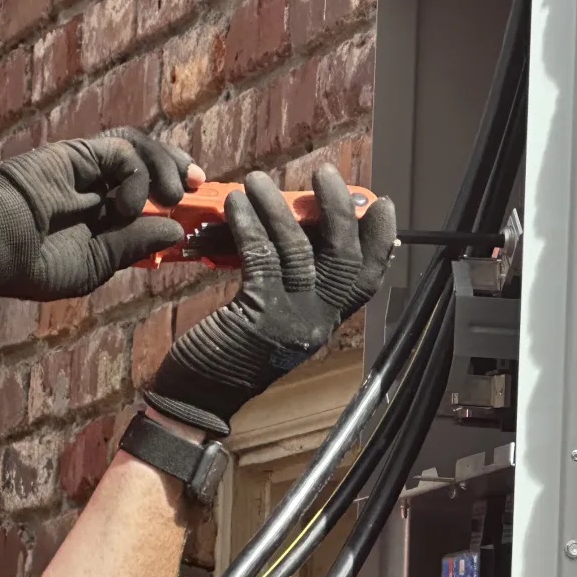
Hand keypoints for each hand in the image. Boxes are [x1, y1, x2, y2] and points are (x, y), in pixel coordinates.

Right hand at [0, 128, 196, 300]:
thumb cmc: (33, 264)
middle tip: (198, 187)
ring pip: (140, 150)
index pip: (148, 200)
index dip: (178, 200)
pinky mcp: (78, 153)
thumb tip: (176, 231)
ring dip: (166, 165)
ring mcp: (87, 169)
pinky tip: (126, 201)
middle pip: (150, 167)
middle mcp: (97, 190)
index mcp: (100, 220)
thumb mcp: (95, 263)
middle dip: (180, 172)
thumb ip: (134, 245)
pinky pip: (121, 149)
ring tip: (175, 193)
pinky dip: (135, 173)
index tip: (201, 211)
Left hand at [145, 165, 397, 436]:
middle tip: (324, 173)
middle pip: (345, 256)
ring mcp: (290, 319)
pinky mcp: (258, 315)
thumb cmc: (222, 358)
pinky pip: (262, 259)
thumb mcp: (266, 321)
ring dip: (279, 208)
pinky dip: (250, 227)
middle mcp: (316, 321)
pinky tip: (236, 204)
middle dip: (338, 209)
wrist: (195, 402)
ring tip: (259, 179)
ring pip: (300, 249)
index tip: (381, 205)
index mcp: (322, 322)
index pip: (367, 279)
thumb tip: (288, 236)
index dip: (380, 241)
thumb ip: (284, 288)